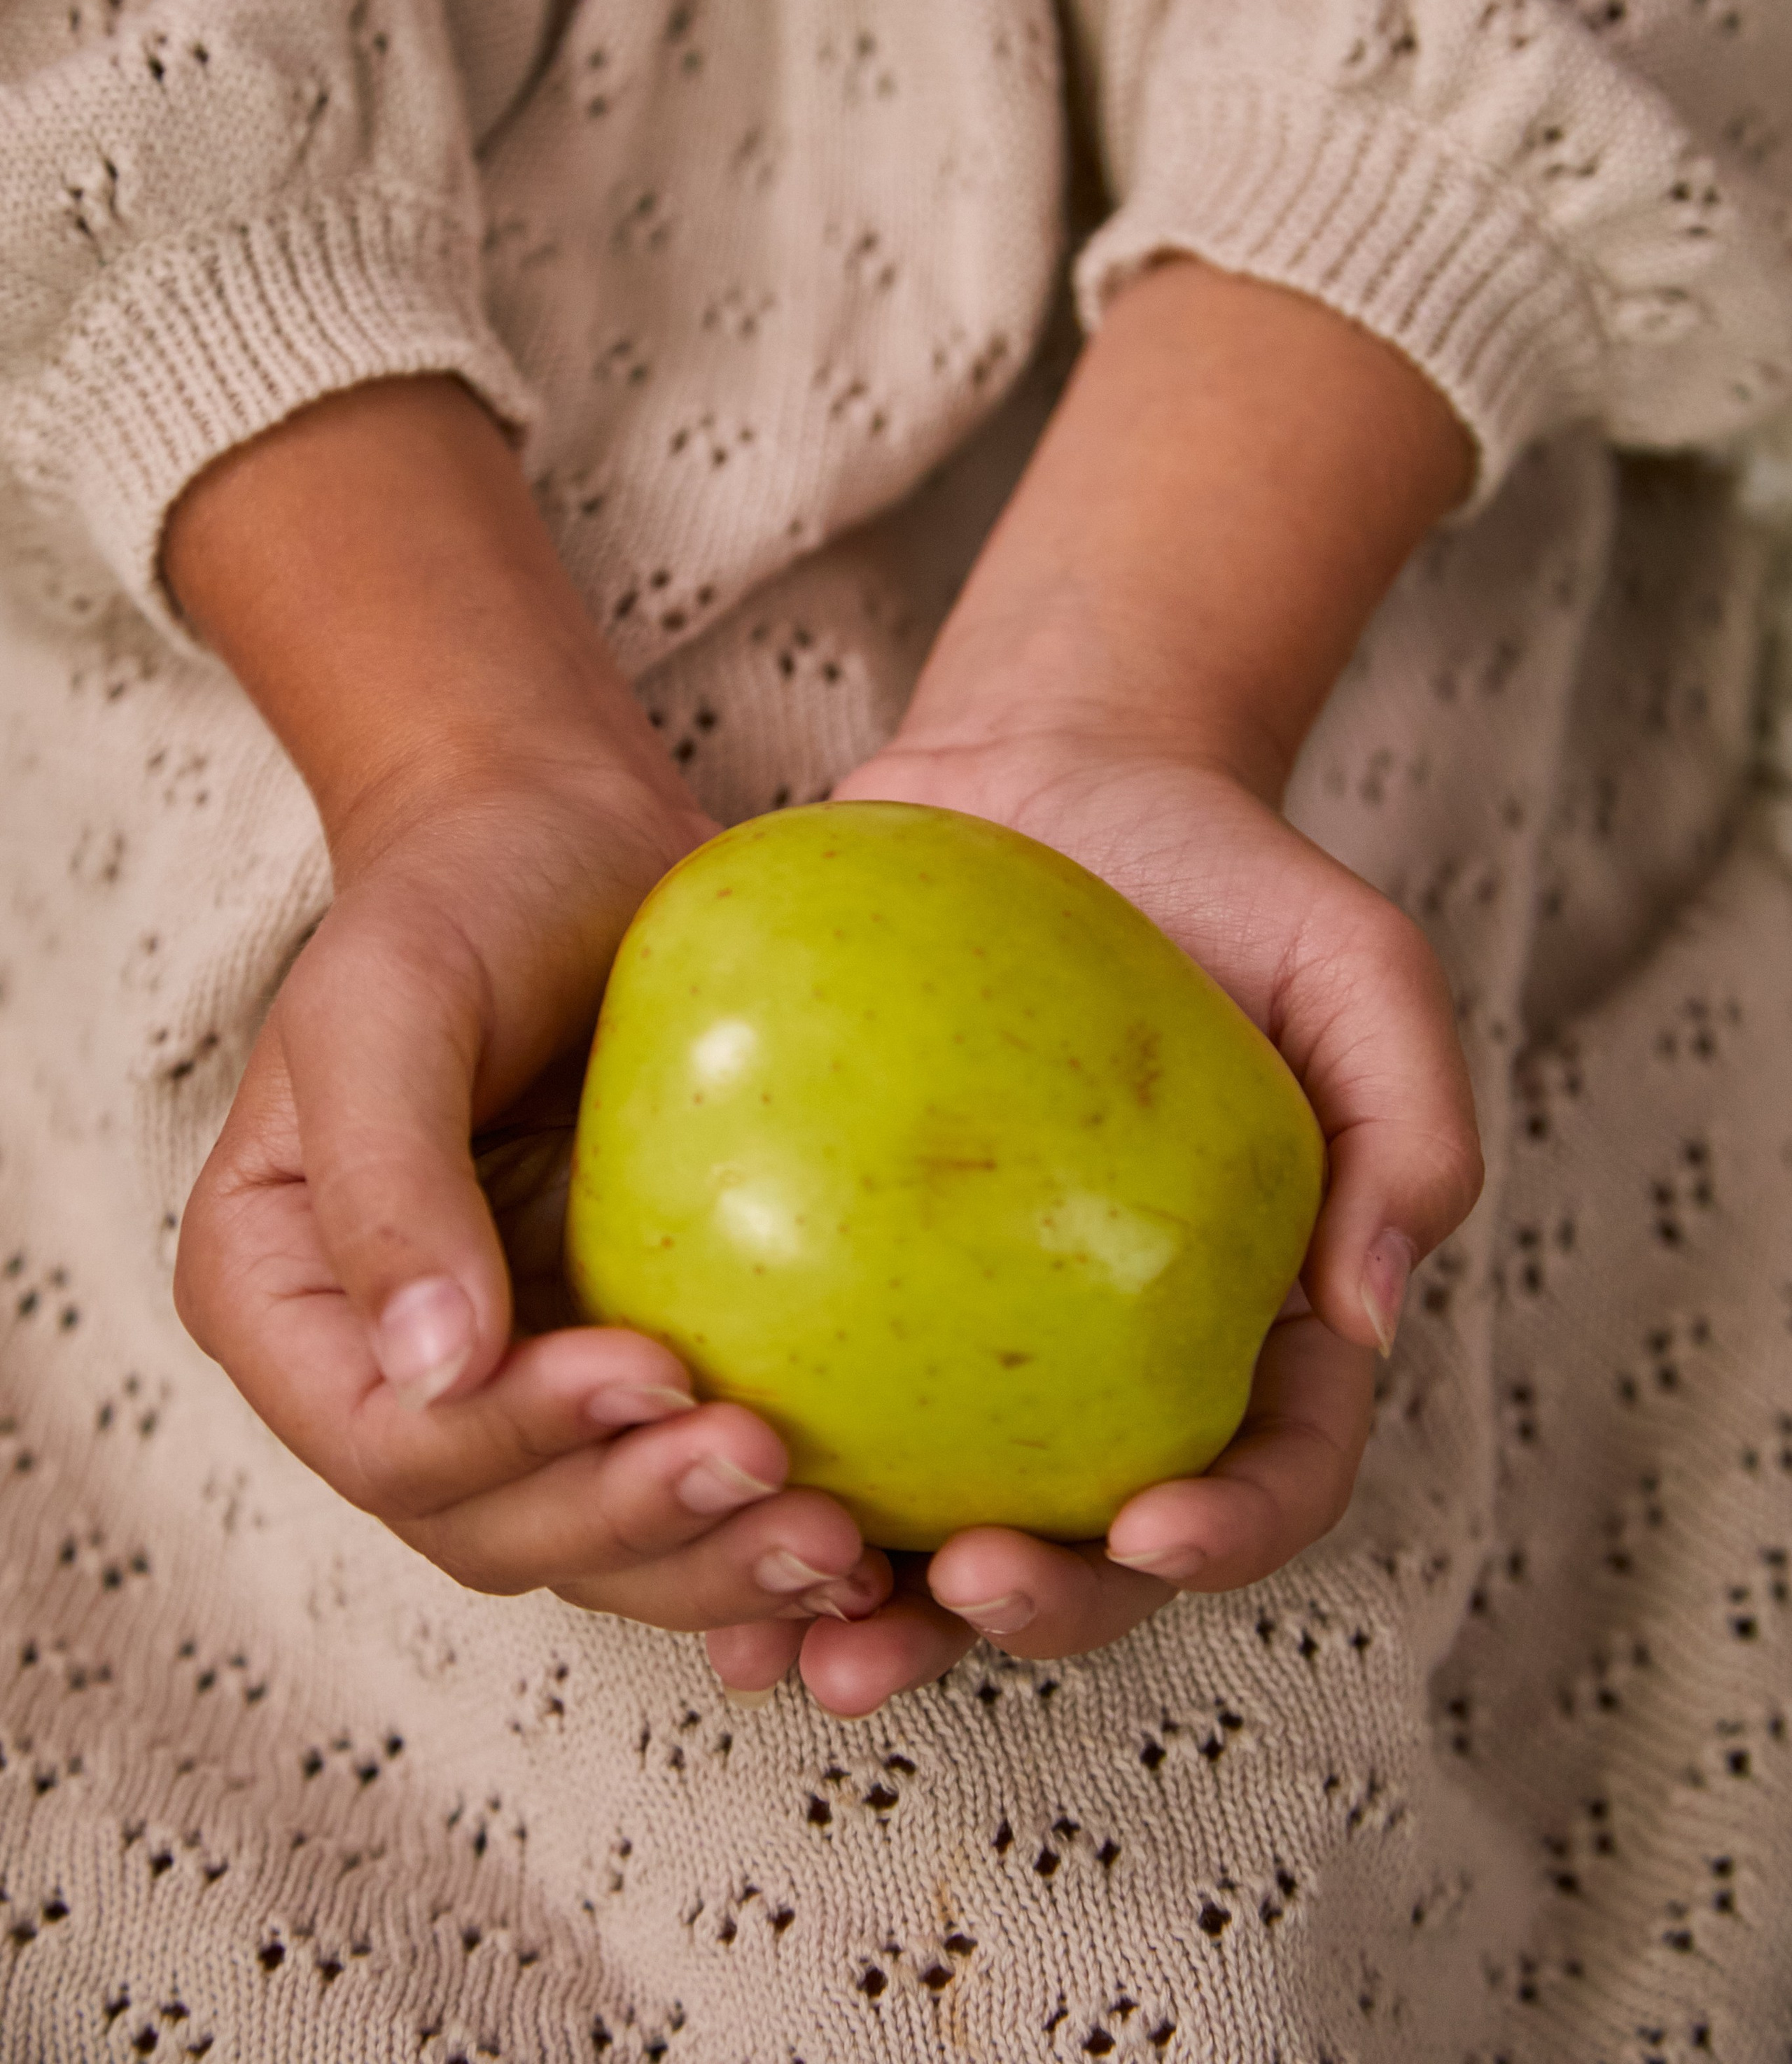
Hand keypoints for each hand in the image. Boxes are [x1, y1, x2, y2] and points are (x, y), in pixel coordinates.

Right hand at [163, 379, 889, 1639]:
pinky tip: (860, 1546)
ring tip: (836, 1540)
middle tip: (771, 1473)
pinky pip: (672, 1482)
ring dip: (706, 1561)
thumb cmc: (460, 895)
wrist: (562, 838)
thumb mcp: (390, 1000)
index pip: (384, 1441)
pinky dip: (751, 1533)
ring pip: (591, 1538)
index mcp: (286, 1300)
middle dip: (631, 1523)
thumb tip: (436, 1366)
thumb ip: (389, 1177)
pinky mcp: (621, 1358)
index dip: (514, 1441)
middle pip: (492, 1522)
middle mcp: (387, 1369)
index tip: (652, 1369)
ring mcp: (510, 1377)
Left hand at [706, 726, 1476, 1711]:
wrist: (1044, 785)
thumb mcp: (1356, 962)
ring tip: (788, 1645)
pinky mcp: (852, 1282)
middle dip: (1028, 1614)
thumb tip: (1371, 1313)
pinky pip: (807, 1404)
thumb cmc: (1220, 872)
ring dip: (869, 1609)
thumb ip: (1411, 1120)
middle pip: (1092, 1548)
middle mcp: (1114, 1364)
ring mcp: (980, 1339)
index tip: (1149, 1527)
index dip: (1225, 1536)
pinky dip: (745, 1480)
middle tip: (948, 1598)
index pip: (1271, 1476)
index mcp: (1255, 1325)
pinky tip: (671, 1504)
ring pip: (932, 1525)